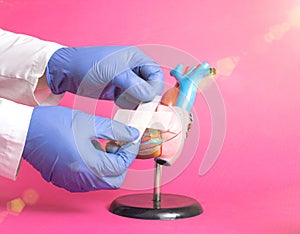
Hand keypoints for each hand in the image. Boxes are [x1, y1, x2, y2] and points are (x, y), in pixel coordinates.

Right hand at [22, 106, 139, 191]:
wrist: (26, 131)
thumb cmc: (54, 125)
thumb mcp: (89, 123)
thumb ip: (115, 130)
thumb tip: (131, 135)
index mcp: (89, 166)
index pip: (121, 165)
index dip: (130, 151)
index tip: (130, 139)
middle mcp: (82, 180)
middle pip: (115, 179)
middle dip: (121, 162)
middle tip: (116, 144)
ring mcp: (73, 183)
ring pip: (102, 180)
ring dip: (109, 165)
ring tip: (100, 145)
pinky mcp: (67, 181)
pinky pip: (90, 180)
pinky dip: (96, 168)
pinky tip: (89, 151)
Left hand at [46, 46, 163, 107]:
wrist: (67, 73)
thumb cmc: (88, 65)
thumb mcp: (112, 72)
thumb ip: (133, 84)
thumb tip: (150, 96)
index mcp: (135, 58)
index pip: (155, 74)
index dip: (154, 86)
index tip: (147, 97)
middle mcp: (134, 70)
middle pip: (150, 86)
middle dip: (144, 96)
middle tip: (133, 101)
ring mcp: (127, 82)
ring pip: (142, 96)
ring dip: (134, 101)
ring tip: (119, 97)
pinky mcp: (119, 92)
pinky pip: (131, 101)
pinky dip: (127, 105)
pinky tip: (117, 101)